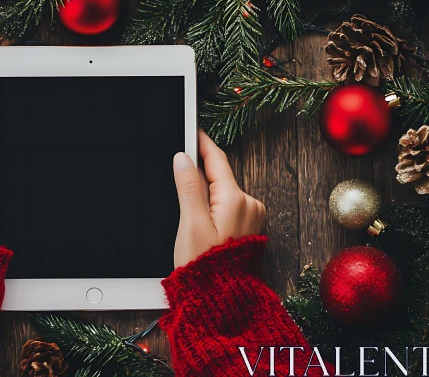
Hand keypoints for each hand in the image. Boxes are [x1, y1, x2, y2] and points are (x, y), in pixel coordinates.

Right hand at [172, 130, 265, 267]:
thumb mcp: (190, 223)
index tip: (192, 129)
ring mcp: (251, 217)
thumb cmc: (205, 267)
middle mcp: (249, 204)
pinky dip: (212, 207)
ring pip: (222, 193)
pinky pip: (227, 207)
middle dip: (198, 173)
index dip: (202, 143)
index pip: (216, 160)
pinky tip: (200, 223)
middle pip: (218, 176)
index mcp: (236, 199)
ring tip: (187, 213)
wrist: (222, 300)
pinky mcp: (248, 228)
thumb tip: (183, 158)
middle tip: (176, 171)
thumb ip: (188, 187)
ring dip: (204, 194)